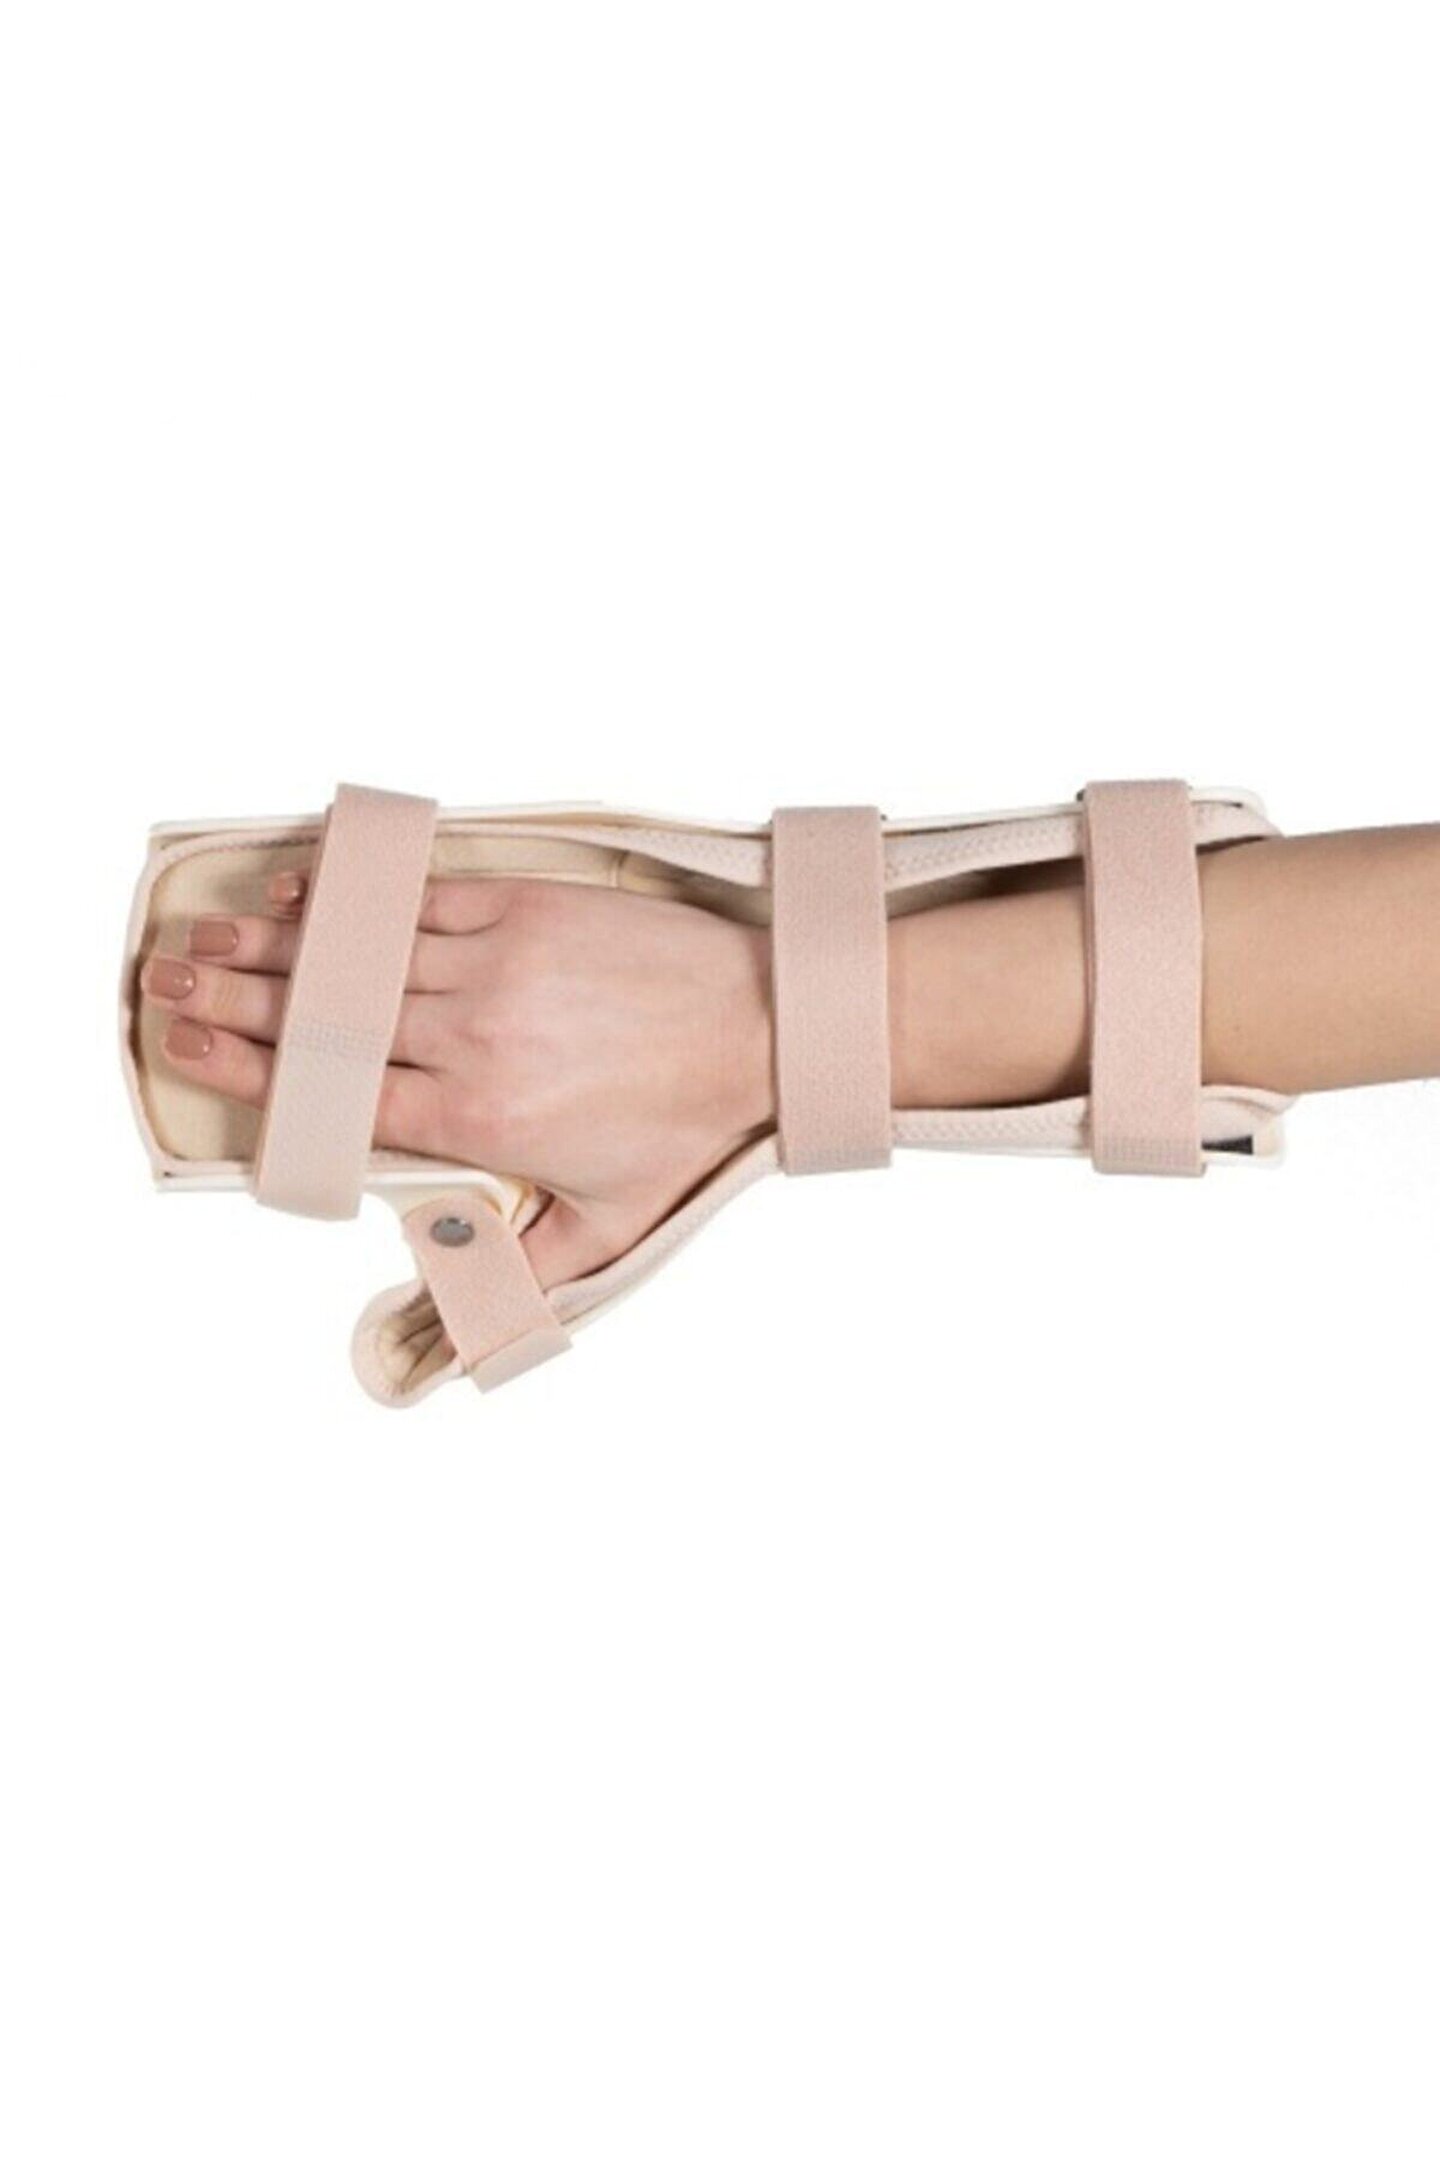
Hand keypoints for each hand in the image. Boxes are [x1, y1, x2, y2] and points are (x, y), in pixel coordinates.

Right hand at [143, 877, 775, 1285]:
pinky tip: (306, 895)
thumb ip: (526, 1266)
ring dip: (272, 945)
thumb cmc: (685, 1125)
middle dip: (233, 1003)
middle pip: (324, 1019)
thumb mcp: (610, 1223)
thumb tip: (463, 1311)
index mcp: (479, 1121)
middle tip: (166, 986)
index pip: (337, 1097)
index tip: (192, 1054)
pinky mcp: (524, 907)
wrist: (763, 1026)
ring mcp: (495, 964)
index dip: (253, 1074)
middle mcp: (473, 1040)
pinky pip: (415, 899)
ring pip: (358, 954)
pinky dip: (354, 899)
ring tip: (205, 937)